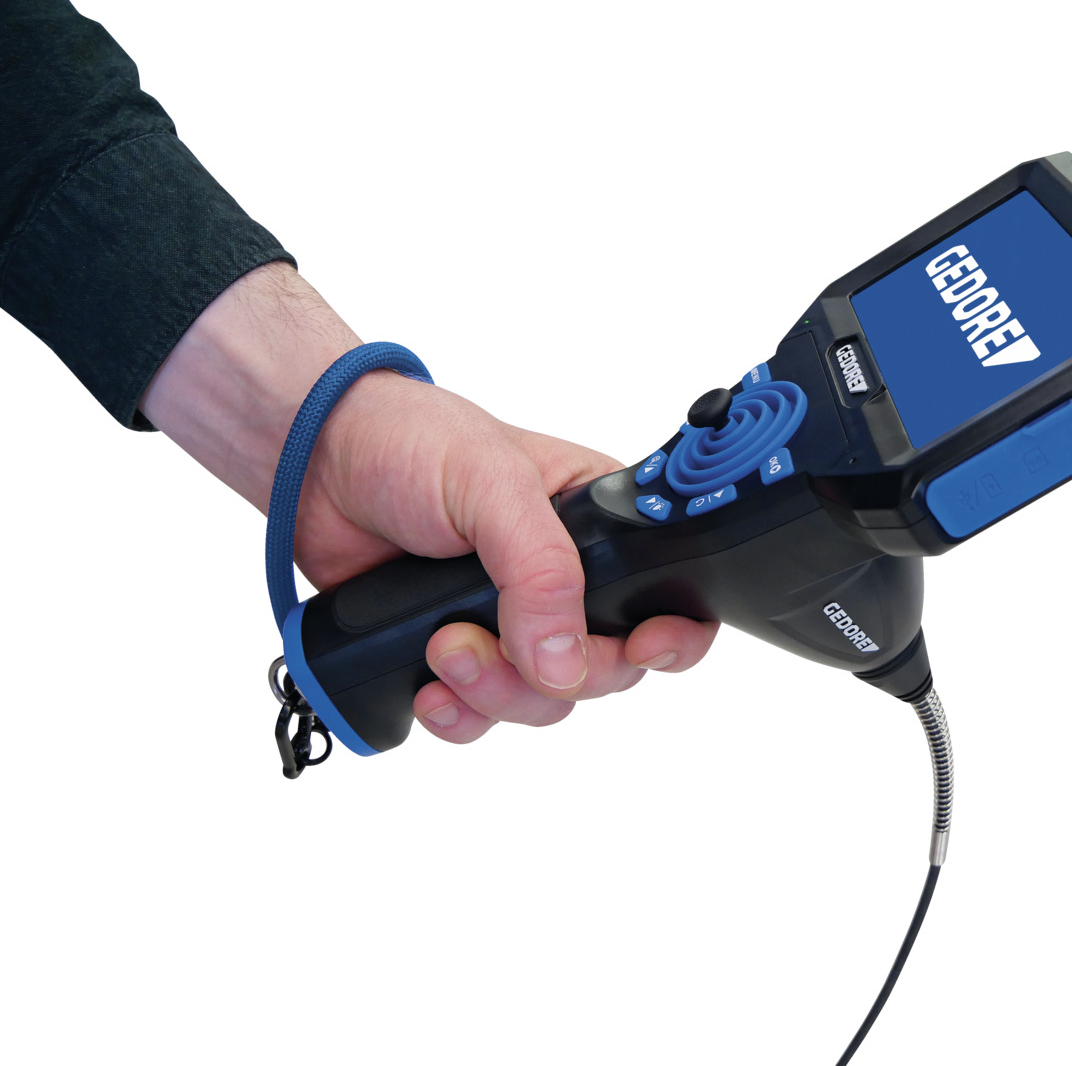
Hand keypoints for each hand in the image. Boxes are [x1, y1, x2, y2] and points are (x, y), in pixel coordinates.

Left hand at [141, 263, 716, 744]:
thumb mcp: (491, 484)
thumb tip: (565, 661)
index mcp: (597, 527)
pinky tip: (425, 689)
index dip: (669, 637)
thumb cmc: (412, 442)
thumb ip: (540, 571)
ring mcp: (511, 622)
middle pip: (606, 670)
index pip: (668, 598)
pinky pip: (483, 716)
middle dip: (552, 674)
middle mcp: (564, 582)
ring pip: (545, 702)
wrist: (314, 464)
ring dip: (495, 693)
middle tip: (481, 639)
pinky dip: (458, 715)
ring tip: (438, 648)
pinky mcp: (459, 652)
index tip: (639, 649)